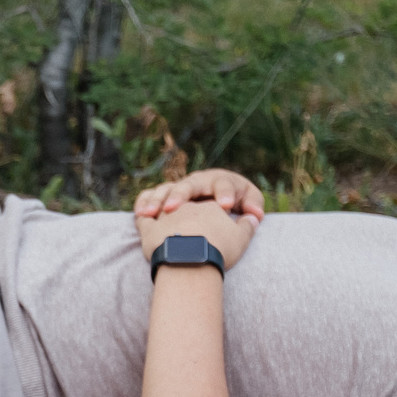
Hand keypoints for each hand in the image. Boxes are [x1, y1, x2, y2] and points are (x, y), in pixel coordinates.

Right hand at [134, 168, 264, 223]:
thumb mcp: (250, 201)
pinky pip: (151, 195)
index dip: (224, 193)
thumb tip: (256, 216)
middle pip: (188, 185)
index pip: (223, 183)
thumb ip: (253, 206)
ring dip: (157, 201)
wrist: (219, 195)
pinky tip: (140, 215)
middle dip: (180, 196)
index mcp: (220, 180)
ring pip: (166, 189)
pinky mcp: (166, 196)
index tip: (225, 207)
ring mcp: (180, 187)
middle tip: (172, 210)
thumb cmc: (237, 199)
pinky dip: (145, 202)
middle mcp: (198, 181)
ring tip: (149, 215)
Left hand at [134, 197, 255, 271]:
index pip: (210, 205)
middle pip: (185, 202)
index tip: (213, 220)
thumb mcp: (241, 238)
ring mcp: (167, 215)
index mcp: (209, 204)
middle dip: (182, 203)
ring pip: (160, 205)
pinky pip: (142, 218)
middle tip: (182, 214)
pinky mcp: (149, 228)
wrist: (192, 258)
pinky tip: (141, 215)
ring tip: (157, 215)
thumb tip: (255, 218)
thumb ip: (248, 226)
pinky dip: (142, 214)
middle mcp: (187, 205)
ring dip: (157, 206)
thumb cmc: (218, 249)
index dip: (212, 212)